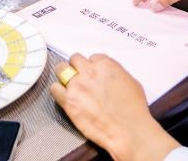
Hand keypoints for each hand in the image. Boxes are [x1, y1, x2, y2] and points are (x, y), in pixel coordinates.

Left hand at [50, 54, 178, 160]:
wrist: (128, 130)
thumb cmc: (133, 109)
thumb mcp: (131, 82)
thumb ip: (116, 73)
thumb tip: (109, 75)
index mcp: (106, 65)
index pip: (93, 57)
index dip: (93, 66)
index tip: (93, 73)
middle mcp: (89, 72)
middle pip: (74, 59)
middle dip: (77, 67)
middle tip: (80, 76)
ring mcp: (77, 86)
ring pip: (61, 69)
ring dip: (64, 75)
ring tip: (68, 83)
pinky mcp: (68, 101)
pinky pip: (54, 89)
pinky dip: (57, 90)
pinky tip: (63, 95)